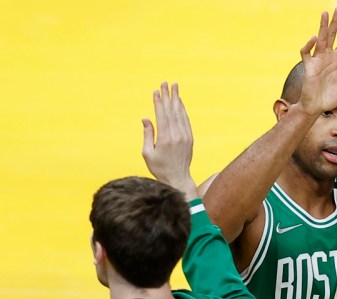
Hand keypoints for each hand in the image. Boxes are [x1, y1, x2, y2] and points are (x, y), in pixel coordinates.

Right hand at [142, 82, 197, 198]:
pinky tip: (179, 102)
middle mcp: (177, 135)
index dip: (159, 102)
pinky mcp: (190, 138)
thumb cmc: (159, 167)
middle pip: (172, 111)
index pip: (162, 115)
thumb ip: (147, 135)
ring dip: (177, 99)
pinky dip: (182, 110)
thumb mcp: (147, 153)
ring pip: (180, 114)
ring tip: (174, 87)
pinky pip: (186, 120)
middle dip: (168, 96)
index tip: (156, 91)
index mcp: (164, 139)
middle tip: (165, 83)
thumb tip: (146, 118)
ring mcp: (185, 136)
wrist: (178, 178)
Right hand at [297, 8, 336, 115]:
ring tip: (325, 14)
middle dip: (335, 23)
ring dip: (322, 27)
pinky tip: (314, 38)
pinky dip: (309, 45)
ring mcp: (317, 61)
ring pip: (320, 40)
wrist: (317, 108)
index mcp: (336, 60)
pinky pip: (306, 53)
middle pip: (331, 36)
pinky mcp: (308, 67)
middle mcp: (327, 57)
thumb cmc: (331, 97)